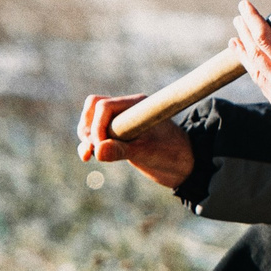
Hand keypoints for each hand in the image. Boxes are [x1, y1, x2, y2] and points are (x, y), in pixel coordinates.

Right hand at [78, 92, 195, 189]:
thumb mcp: (148, 153)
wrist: (185, 165)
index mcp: (136, 106)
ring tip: (88, 154)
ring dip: (86, 136)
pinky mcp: (119, 136)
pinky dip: (89, 144)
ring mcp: (122, 123)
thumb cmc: (172, 154)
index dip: (97, 126)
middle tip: (92, 148)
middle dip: (88, 128)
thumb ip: (123, 151)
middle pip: (93, 108)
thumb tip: (97, 151)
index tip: (101, 147)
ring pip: (91, 121)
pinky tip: (88, 156)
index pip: (104, 106)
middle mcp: (127, 110)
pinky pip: (96, 134)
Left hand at [230, 1, 270, 145]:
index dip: (252, 20)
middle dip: (245, 34)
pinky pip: (262, 86)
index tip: (244, 5)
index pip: (264, 38)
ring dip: (244, 54)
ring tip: (235, 41)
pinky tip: (252, 65)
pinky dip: (254, 71)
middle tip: (238, 18)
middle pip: (254, 53)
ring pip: (254, 72)